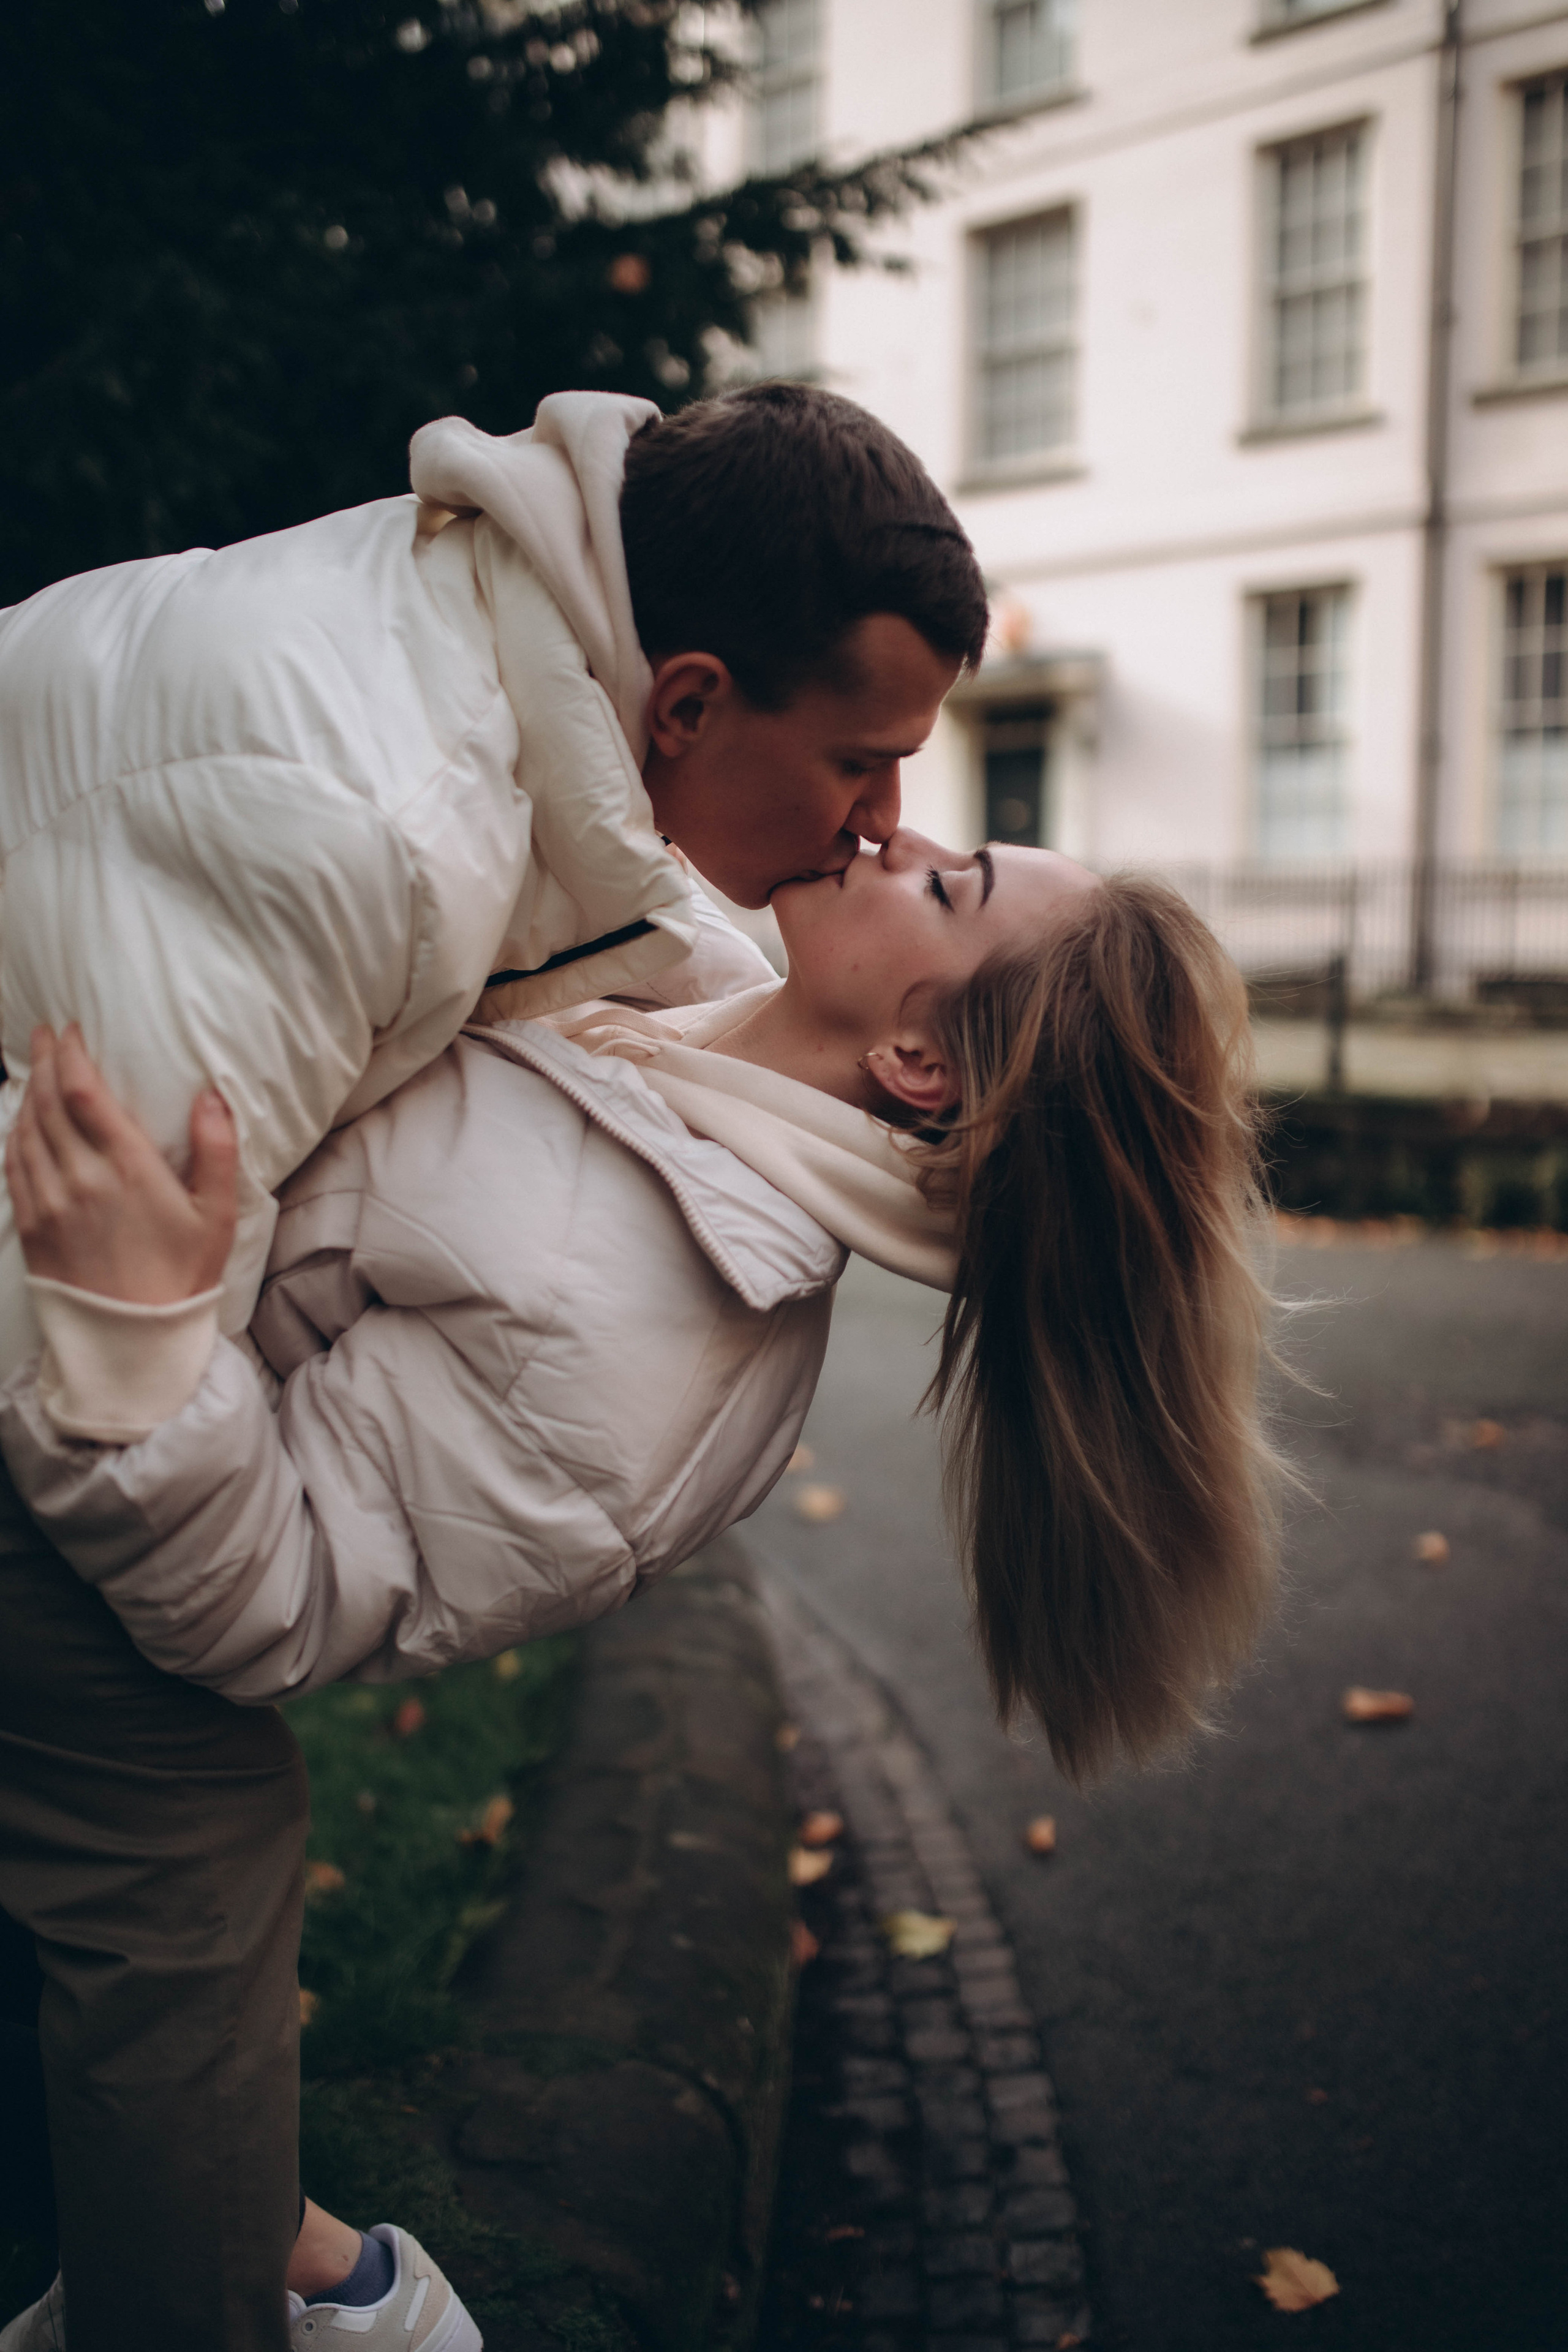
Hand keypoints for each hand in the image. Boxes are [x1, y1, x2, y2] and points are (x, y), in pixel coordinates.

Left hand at [5, 1025, 237, 1304]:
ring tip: (32, 1067)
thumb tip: (210, 1095)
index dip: (70, 1053)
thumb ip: (217, 1150)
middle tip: (46, 1034)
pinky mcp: (33, 1226)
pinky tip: (20, 1122)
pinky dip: (13, 1134)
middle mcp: (80, 1178)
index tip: (72, 1030)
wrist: (133, 1340)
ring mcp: (50, 1202)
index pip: (82, 1091)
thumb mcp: (217, 1215)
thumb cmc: (183, 1276)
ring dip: (25, 1092)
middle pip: (46, 1101)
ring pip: (24, 1130)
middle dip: (43, 1060)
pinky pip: (13, 1166)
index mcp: (127, 1168)